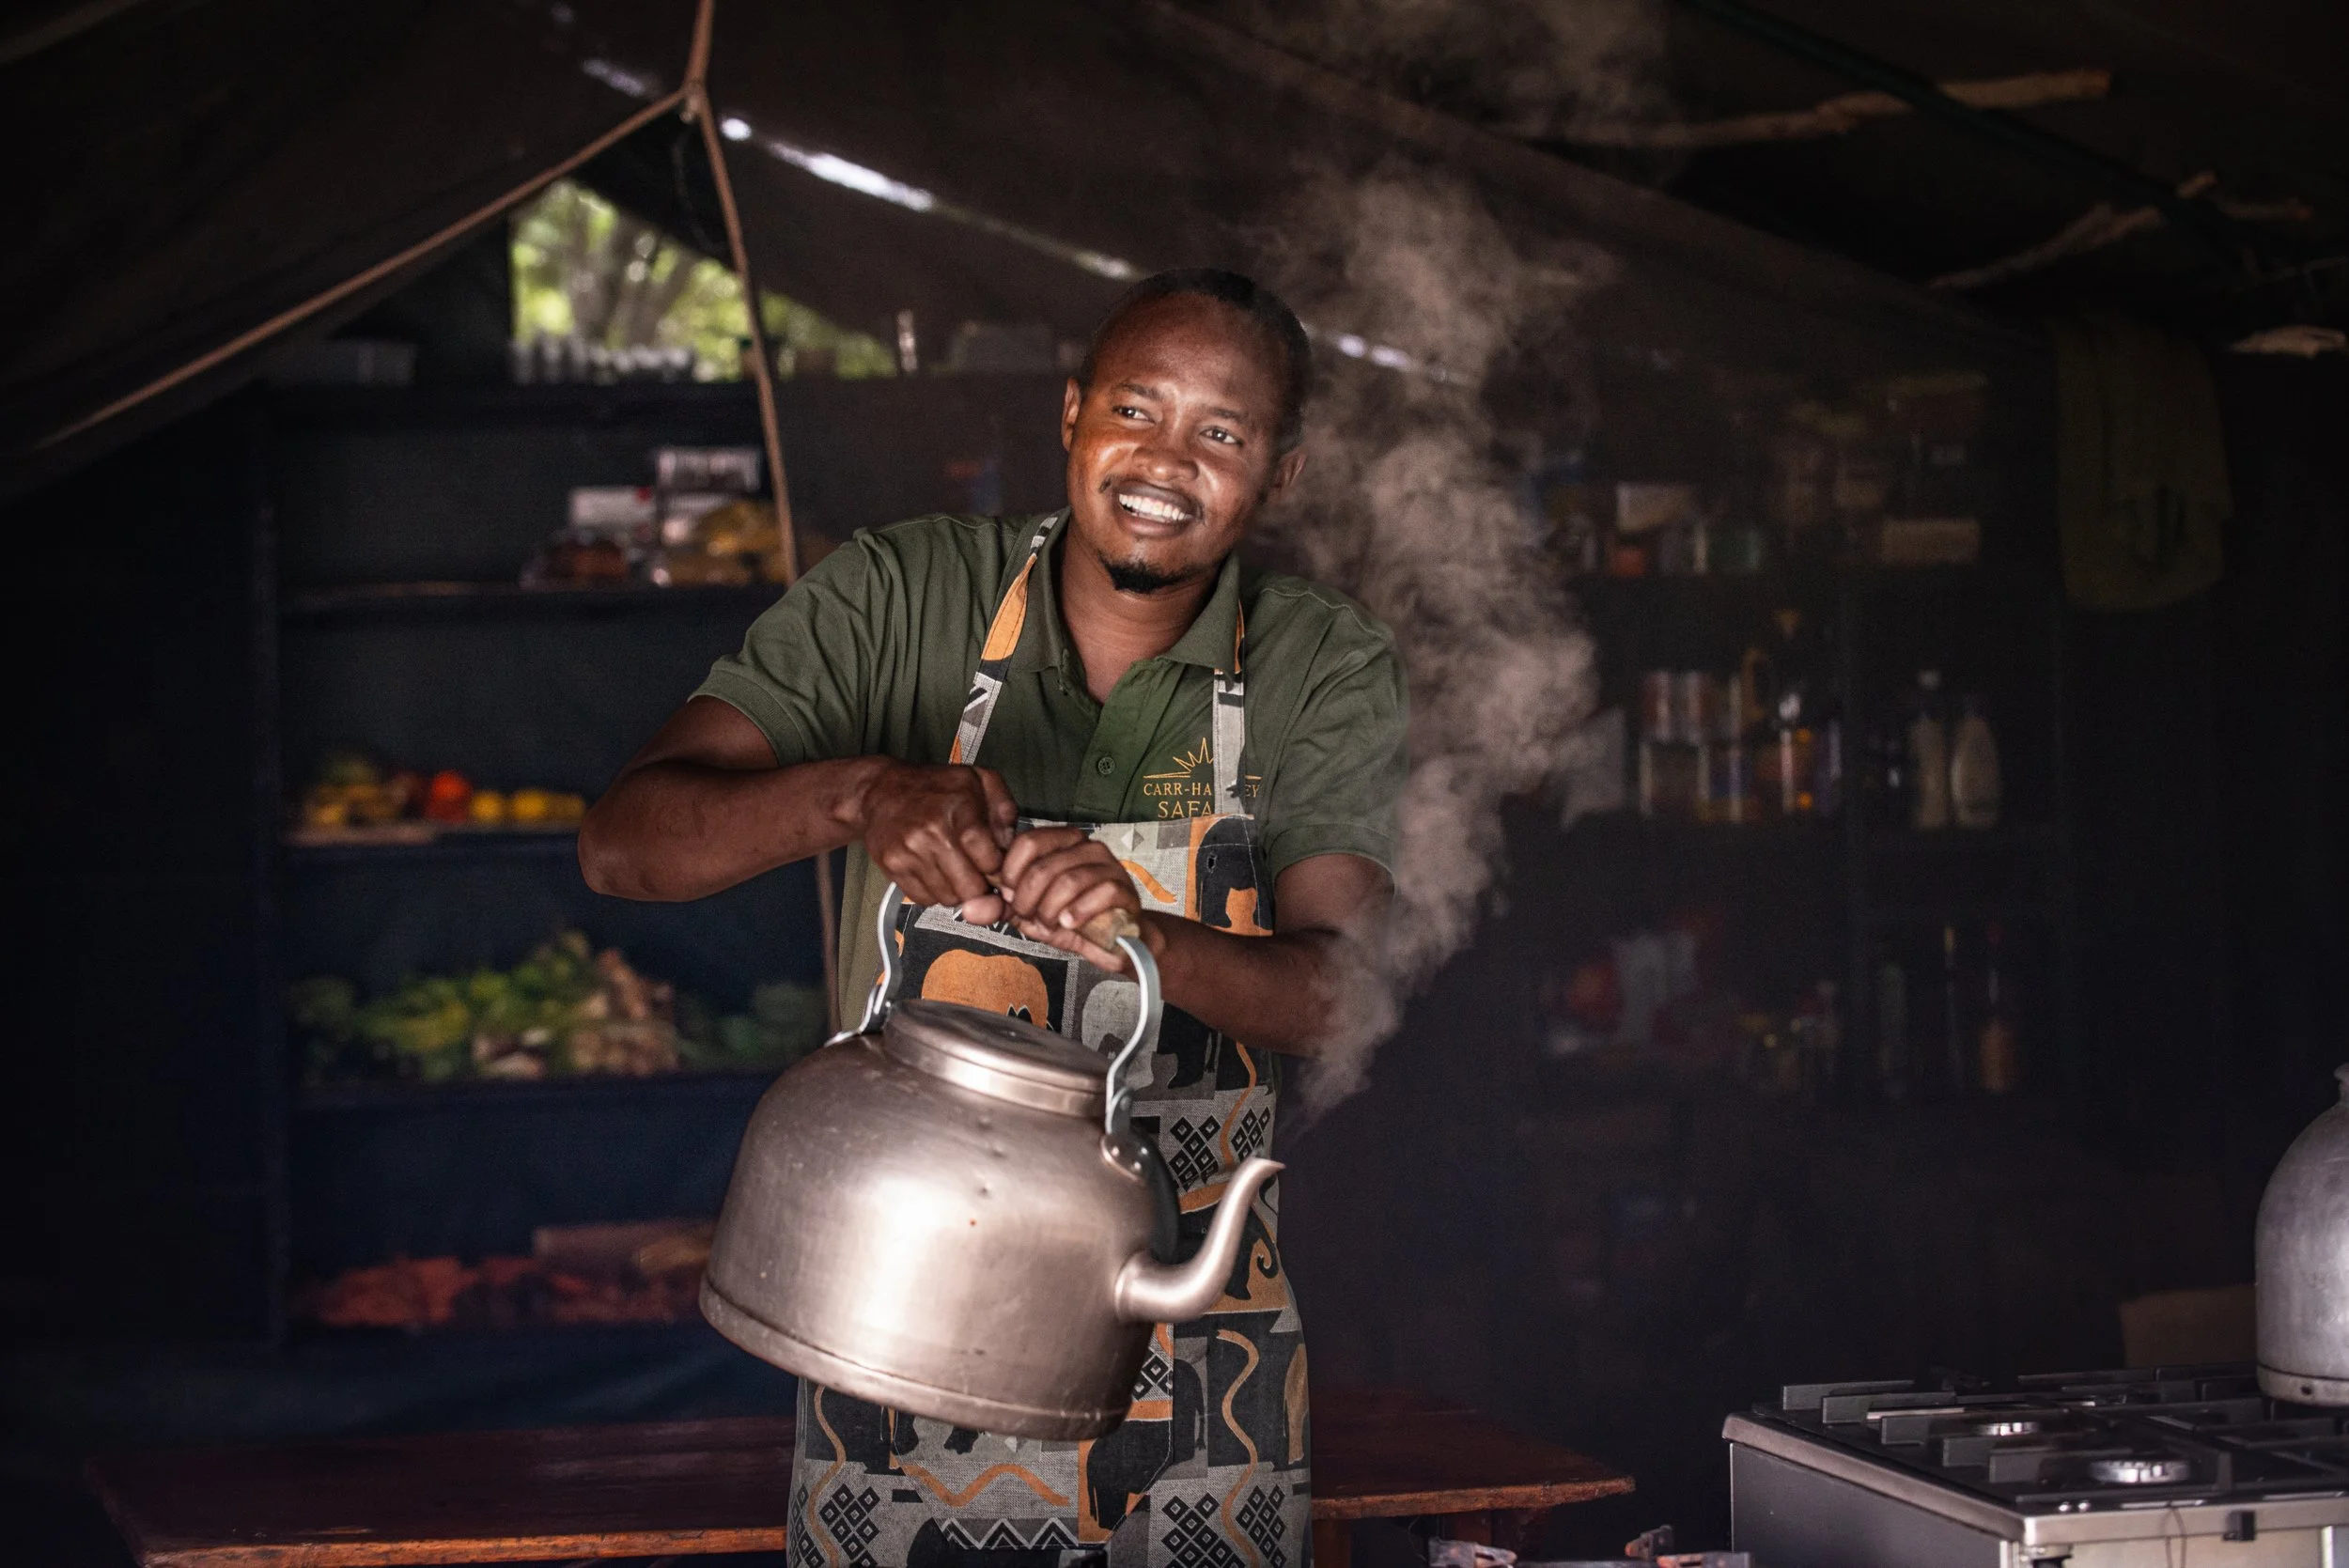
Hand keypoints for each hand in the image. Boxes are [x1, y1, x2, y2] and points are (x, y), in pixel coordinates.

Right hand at [851, 760, 1017, 912]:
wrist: (880, 788)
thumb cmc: (935, 786)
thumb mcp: (978, 780)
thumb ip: (1004, 809)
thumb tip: (1011, 846)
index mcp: (958, 812)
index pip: (990, 862)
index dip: (998, 869)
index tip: (994, 863)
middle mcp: (931, 834)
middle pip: (970, 889)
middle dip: (979, 885)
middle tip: (976, 871)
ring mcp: (909, 853)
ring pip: (948, 899)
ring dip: (956, 890)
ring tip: (953, 867)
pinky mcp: (892, 866)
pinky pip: (924, 899)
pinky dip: (934, 891)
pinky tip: (934, 870)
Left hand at [998, 827, 1148, 971]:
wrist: (1114, 943)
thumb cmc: (1071, 920)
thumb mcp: (1031, 912)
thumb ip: (1004, 905)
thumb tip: (973, 907)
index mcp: (1062, 842)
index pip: (1028, 842)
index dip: (1011, 873)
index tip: (1011, 897)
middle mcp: (1086, 846)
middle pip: (1043, 867)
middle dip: (1028, 900)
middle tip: (1031, 917)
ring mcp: (1109, 865)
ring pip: (1068, 881)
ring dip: (1051, 910)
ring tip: (1052, 924)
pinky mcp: (1125, 889)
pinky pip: (1100, 894)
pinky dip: (1079, 912)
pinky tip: (1071, 923)